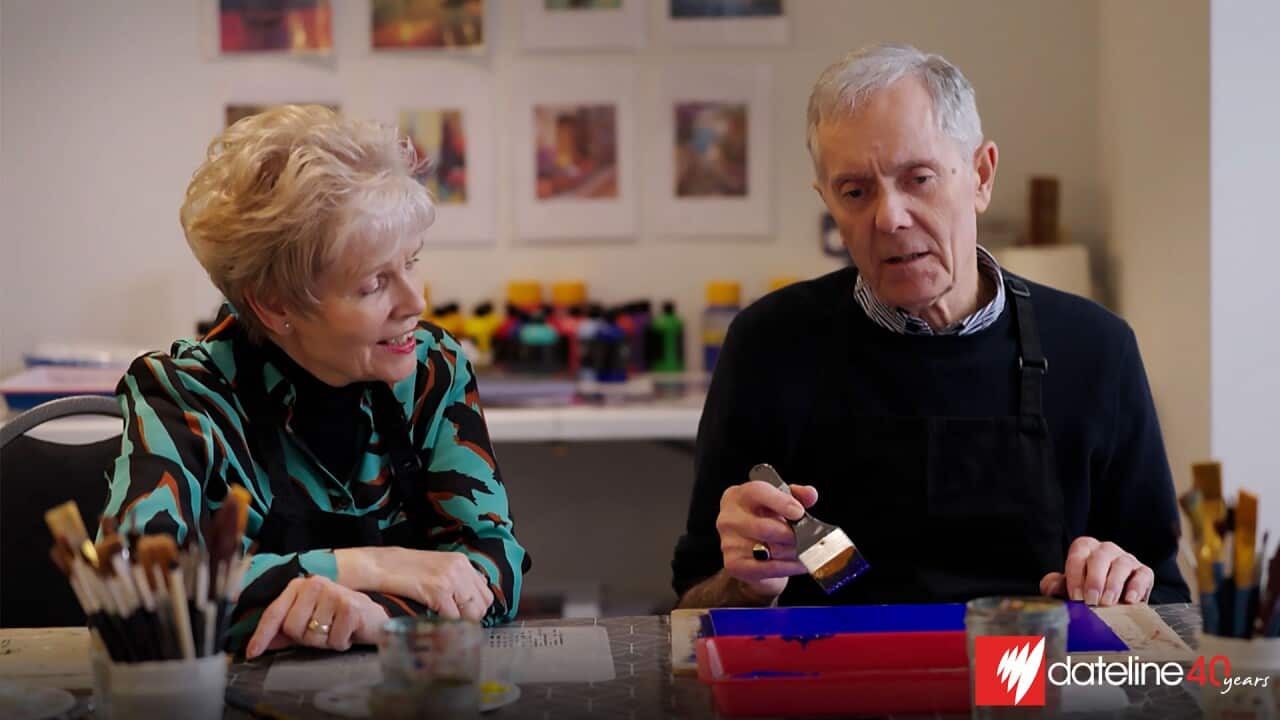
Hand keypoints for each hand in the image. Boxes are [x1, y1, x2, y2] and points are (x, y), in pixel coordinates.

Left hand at [246, 575, 388, 658]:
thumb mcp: (308, 623)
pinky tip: (348, 632)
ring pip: (312, 636)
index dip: (262, 635)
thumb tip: (257, 646)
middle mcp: (315, 584)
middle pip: (292, 627)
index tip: (252, 653)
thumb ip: (283, 632)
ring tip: (337, 630)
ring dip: (325, 642)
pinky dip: (341, 643)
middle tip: (323, 631)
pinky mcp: (350, 607)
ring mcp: (334, 593)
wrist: (373, 618)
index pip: (274, 613)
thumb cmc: (337, 620)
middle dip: (305, 638)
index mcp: (299, 586)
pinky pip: (333, 640)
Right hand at [358, 547, 493, 621]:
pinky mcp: (438, 590)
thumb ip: (453, 580)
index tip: (464, 619)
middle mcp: (460, 567)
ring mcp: (451, 578)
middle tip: (455, 627)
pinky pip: (453, 617)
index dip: (475, 609)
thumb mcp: (434, 568)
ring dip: (461, 625)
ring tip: (447, 630)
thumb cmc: (402, 569)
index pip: (485, 593)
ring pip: (472, 613)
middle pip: (483, 604)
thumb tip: (468, 599)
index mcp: (461, 561)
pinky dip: (447, 627)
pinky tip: (437, 628)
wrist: (377, 565)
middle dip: (471, 619)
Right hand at [716, 479, 818, 600]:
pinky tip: (801, 564)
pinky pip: (768, 568)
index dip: (781, 502)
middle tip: (807, 537)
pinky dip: (789, 567)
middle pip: (763, 527)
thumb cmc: (766, 522)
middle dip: (790, 535)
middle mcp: (728, 518)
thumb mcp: (781, 502)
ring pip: (768, 549)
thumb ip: (797, 495)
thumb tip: (810, 494)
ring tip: (805, 550)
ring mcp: (729, 543)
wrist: (752, 553)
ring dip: (792, 552)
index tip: (799, 512)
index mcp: (737, 496)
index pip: (756, 492)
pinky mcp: (734, 565)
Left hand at [1039, 537, 1153, 605]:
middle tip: (1091, 600)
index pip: (1078, 554)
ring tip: (1107, 603)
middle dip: (1094, 580)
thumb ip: (1055, 585)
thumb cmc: (1084, 592)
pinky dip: (1137, 587)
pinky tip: (1129, 600)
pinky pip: (1143, 575)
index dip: (1075, 575)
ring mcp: (1126, 559)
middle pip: (1101, 557)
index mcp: (1085, 548)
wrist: (1112, 604)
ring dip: (1113, 585)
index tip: (1075, 596)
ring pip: (1122, 565)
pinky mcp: (1144, 572)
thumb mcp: (1067, 588)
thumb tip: (1051, 587)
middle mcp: (1106, 549)